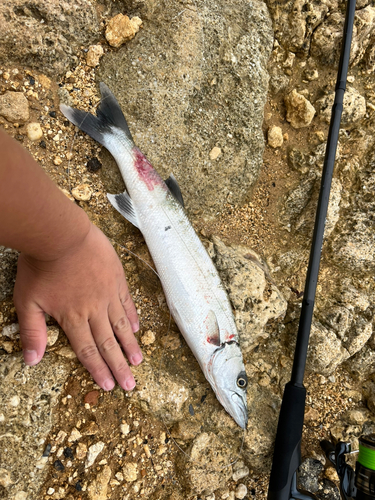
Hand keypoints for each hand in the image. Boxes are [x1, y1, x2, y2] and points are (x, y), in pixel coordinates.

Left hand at [13, 223, 141, 390]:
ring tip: (138, 361)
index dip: (98, 369)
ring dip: (129, 345)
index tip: (108, 385)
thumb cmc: (40, 267)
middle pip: (108, 343)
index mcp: (73, 318)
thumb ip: (32, 331)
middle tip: (130, 384)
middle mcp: (94, 310)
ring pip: (121, 325)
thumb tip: (32, 361)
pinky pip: (127, 302)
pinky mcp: (116, 278)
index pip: (88, 350)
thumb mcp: (27, 301)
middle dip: (119, 366)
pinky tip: (136, 328)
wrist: (61, 235)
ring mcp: (108, 294)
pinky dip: (132, 317)